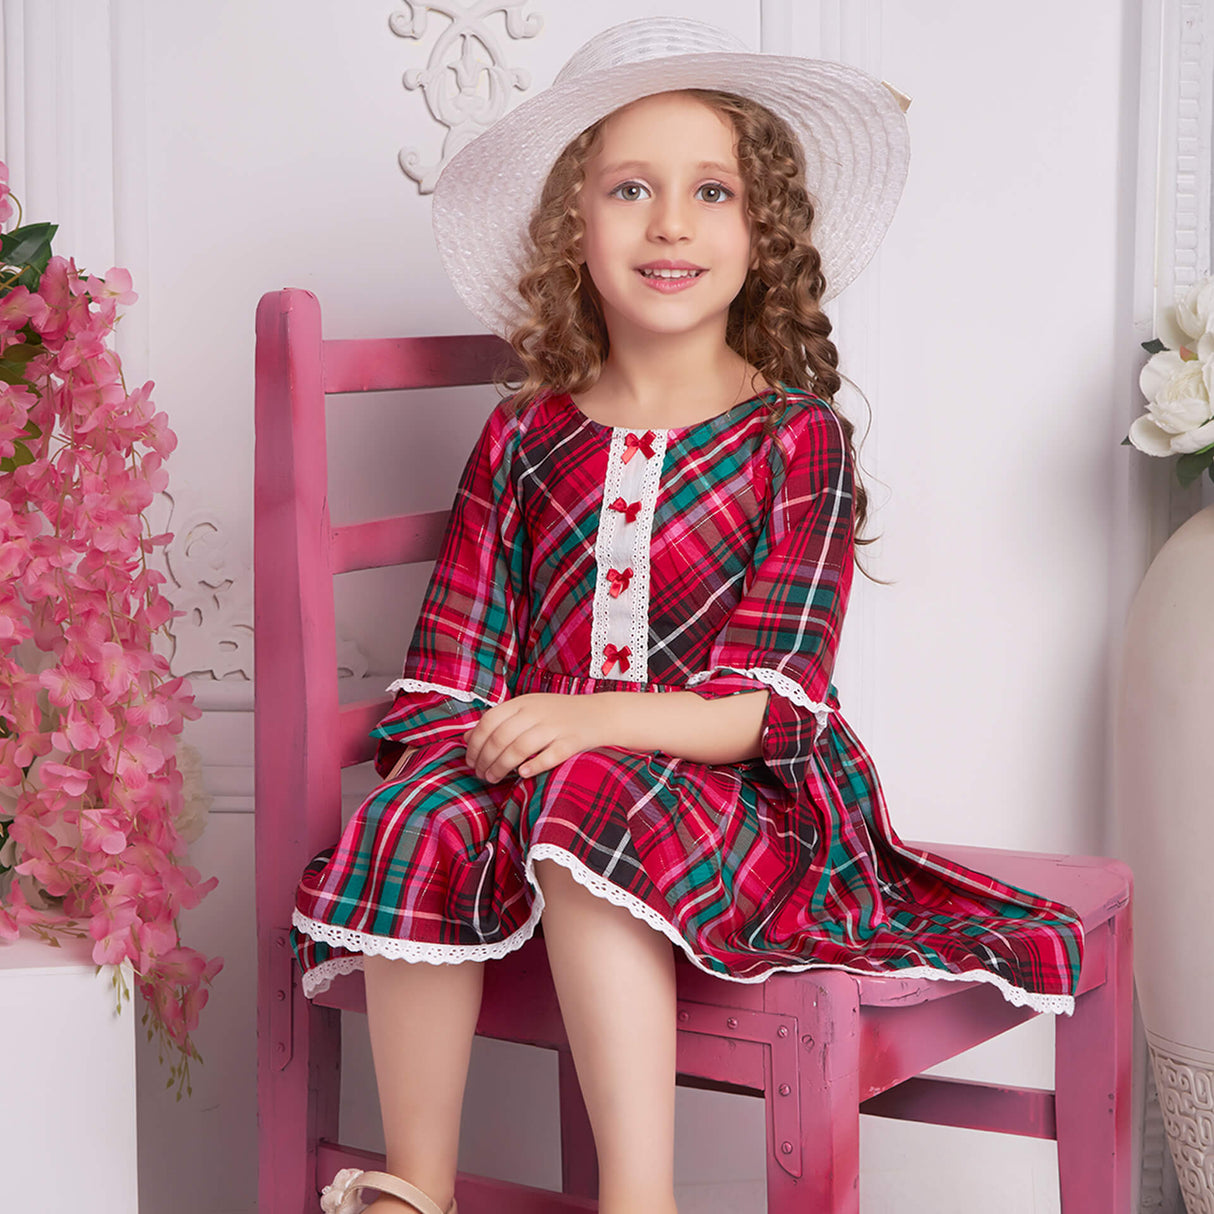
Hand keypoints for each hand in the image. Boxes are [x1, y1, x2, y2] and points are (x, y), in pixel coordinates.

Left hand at [463, 692, 613, 782]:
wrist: (600, 713)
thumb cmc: (557, 714)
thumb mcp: (526, 710)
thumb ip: (498, 721)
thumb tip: (466, 738)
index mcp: (523, 702)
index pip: (489, 721)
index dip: (475, 743)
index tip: (470, 760)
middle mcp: (537, 712)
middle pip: (501, 737)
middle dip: (486, 759)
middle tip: (481, 774)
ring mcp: (555, 726)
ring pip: (520, 748)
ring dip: (502, 766)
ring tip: (493, 779)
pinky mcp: (572, 741)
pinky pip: (549, 755)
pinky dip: (533, 766)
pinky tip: (522, 774)